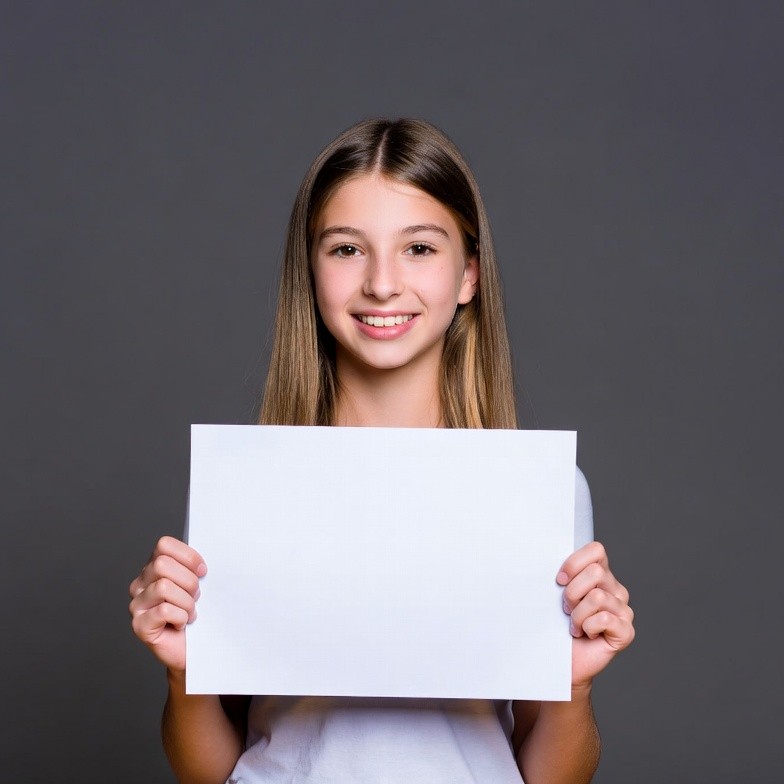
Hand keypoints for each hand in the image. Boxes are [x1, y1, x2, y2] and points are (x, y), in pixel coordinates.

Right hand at [128, 536, 206, 672]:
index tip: (202, 571)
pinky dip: (181, 617)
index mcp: (154, 568)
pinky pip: (163, 610)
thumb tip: (202, 561)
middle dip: (188, 581)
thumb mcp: (197, 584)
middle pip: (163, 565)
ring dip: (186, 602)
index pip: (164, 545)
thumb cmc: (197, 614)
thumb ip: (193, 568)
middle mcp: (140, 584)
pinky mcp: (139, 625)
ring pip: (164, 587)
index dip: (188, 556)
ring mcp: (137, 605)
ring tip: (189, 612)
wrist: (194, 649)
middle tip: (195, 597)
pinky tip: (182, 624)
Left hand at [557, 541, 634, 690]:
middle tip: (567, 609)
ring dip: (577, 614)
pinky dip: (588, 627)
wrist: (563, 661)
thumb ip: (562, 576)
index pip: (596, 550)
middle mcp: (616, 590)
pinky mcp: (626, 631)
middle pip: (595, 572)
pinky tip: (586, 634)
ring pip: (597, 597)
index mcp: (601, 575)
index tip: (559, 581)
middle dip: (572, 592)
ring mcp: (624, 610)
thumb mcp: (556, 596)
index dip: (574, 563)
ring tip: (575, 625)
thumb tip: (549, 563)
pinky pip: (605, 618)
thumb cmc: (557, 626)